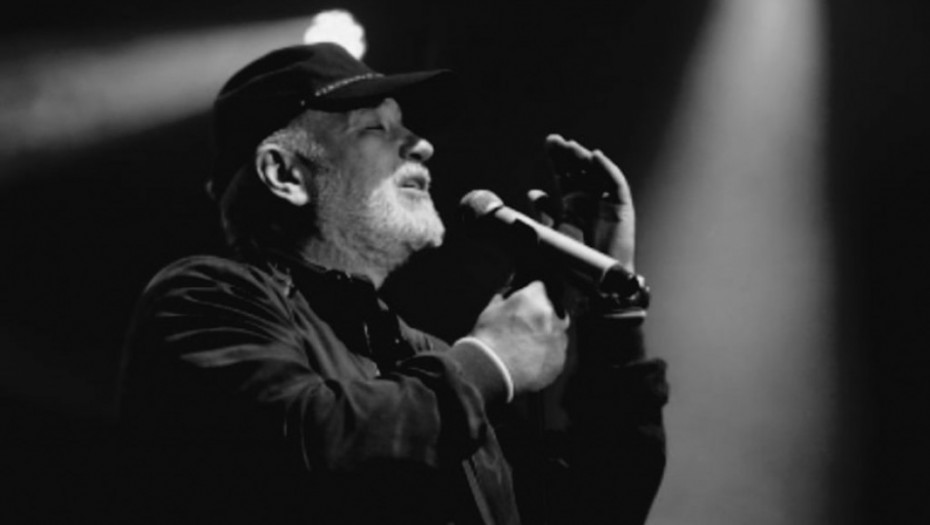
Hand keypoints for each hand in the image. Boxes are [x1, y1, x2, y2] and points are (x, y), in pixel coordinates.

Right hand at [470, 281, 568, 392]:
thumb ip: (504, 299)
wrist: (491, 371)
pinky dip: (547, 355)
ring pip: (558, 332)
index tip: (527, 303)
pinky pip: (557, 353)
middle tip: (526, 327)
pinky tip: (531, 358)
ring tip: (527, 346)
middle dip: (542, 316)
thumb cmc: (488, 342)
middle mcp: (550, 316)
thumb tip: (508, 296)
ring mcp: (558, 339)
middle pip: (554, 309)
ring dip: (547, 335)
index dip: (532, 295)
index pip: (540, 287)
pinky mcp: (560, 360)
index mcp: (533, 299)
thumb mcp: (489, 311)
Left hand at [531, 134, 635, 272]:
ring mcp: (606, 203)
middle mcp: (589, 200)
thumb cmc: (574, 264)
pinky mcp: (621, 210)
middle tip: (555, 140)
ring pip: (596, 174)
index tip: (549, 143)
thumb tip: (533, 192)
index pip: (565, 175)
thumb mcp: (554, 234)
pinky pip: (616, 185)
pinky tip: (595, 157)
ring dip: (584, 159)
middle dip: (568, 155)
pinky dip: (607, 170)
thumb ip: (545, 213)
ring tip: (571, 147)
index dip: (558, 159)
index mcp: (572, 205)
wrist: (594, 284)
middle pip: (580, 171)